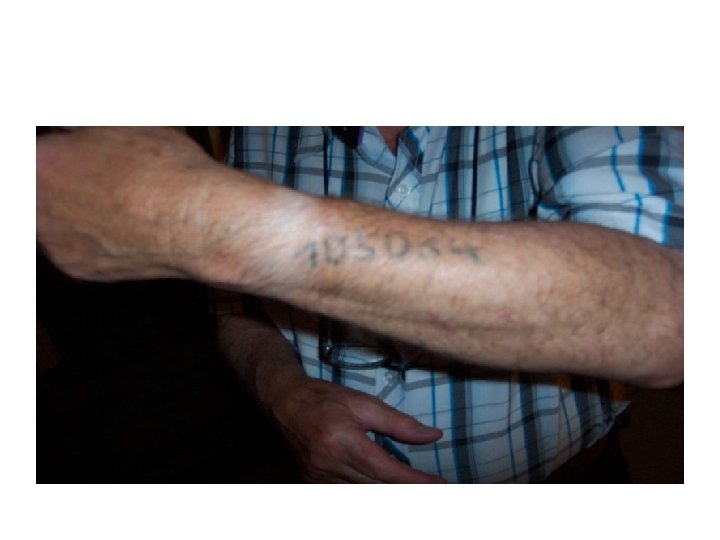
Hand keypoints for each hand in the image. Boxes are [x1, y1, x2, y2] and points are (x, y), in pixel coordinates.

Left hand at [36, 127, 222, 280]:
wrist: (197, 222)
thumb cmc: (165, 174)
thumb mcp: (119, 127)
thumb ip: (83, 131)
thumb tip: (78, 133)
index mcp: (38, 165)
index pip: (35, 157)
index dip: (61, 154)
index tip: (76, 156)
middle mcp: (37, 208)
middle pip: (39, 193)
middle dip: (62, 185)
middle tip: (98, 178)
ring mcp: (55, 243)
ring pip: (58, 223)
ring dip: (77, 214)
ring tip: (118, 204)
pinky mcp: (79, 269)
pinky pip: (79, 249)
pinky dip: (96, 240)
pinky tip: (125, 227)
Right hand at [268, 377, 446, 482]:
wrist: (284, 402)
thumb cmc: (324, 398)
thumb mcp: (364, 403)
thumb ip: (399, 423)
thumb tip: (433, 435)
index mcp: (343, 442)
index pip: (387, 471)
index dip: (416, 482)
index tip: (441, 487)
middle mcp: (329, 465)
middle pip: (377, 489)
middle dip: (407, 490)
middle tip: (434, 489)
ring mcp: (319, 479)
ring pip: (363, 495)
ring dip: (388, 492)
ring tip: (412, 487)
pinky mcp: (314, 484)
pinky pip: (347, 494)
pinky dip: (368, 490)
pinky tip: (382, 486)